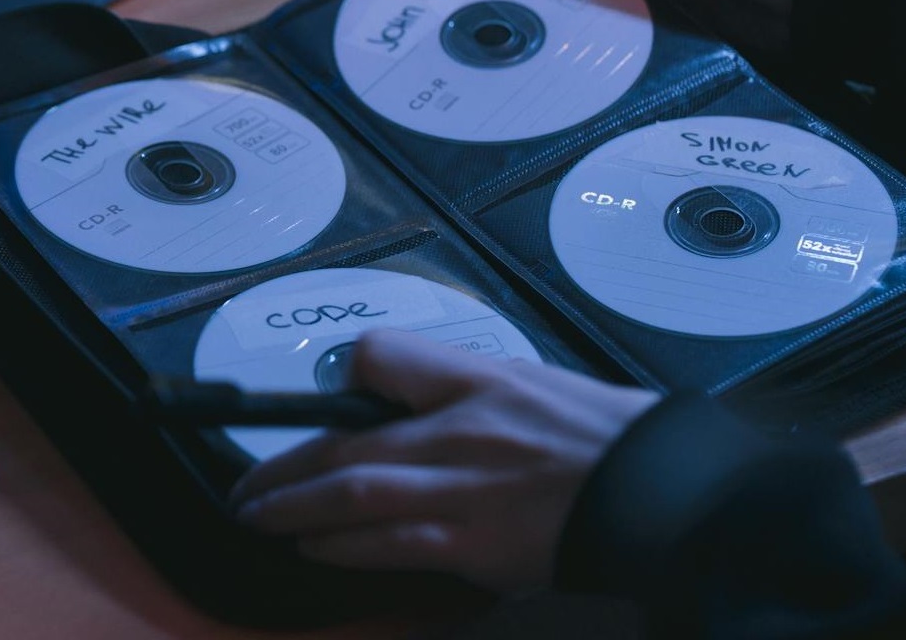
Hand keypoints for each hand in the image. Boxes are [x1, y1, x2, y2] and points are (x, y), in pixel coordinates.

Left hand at [228, 329, 659, 592]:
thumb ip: (465, 385)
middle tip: (247, 486)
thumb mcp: (530, 380)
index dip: (342, 374)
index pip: (383, 356)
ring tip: (260, 517)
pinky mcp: (475, 544)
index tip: (320, 399)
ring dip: (294, 509)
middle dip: (285, 467)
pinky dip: (343, 547)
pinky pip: (391, 546)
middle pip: (347, 442)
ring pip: (354, 495)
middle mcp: (459, 431)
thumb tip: (406, 394)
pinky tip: (315, 549)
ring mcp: (462, 490)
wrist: (657, 488)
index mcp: (476, 380)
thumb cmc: (601, 434)